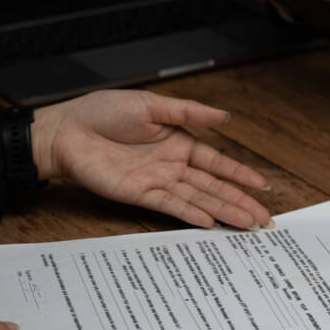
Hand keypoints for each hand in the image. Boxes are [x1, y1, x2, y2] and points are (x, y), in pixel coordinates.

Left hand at [31, 90, 270, 228]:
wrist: (66, 131)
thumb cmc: (102, 112)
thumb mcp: (150, 105)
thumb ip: (188, 112)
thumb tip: (224, 117)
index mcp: (178, 142)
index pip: (216, 162)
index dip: (239, 174)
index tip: (262, 186)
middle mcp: (171, 165)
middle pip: (213, 186)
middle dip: (239, 201)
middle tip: (264, 218)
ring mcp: (157, 181)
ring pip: (198, 199)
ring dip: (223, 212)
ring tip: (247, 225)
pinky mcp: (139, 194)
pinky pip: (170, 206)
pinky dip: (190, 214)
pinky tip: (210, 222)